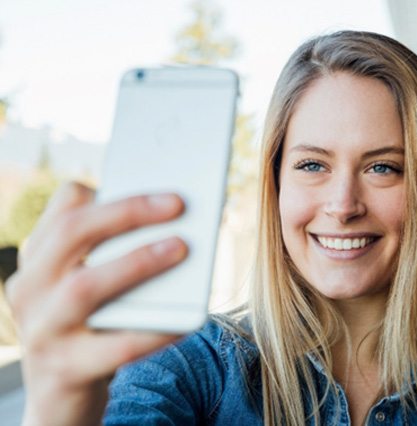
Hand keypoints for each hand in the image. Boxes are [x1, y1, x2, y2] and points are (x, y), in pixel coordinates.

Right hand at [6, 181, 187, 425]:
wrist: (60, 399)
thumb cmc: (90, 327)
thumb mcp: (90, 287)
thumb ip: (114, 256)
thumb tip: (176, 223)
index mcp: (38, 260)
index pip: (64, 210)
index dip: (108, 192)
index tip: (154, 181)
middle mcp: (29, 289)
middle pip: (70, 234)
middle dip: (127, 213)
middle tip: (177, 203)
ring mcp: (42, 330)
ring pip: (84, 288)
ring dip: (137, 263)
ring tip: (180, 248)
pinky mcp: (64, 370)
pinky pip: (116, 346)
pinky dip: (155, 330)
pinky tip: (187, 319)